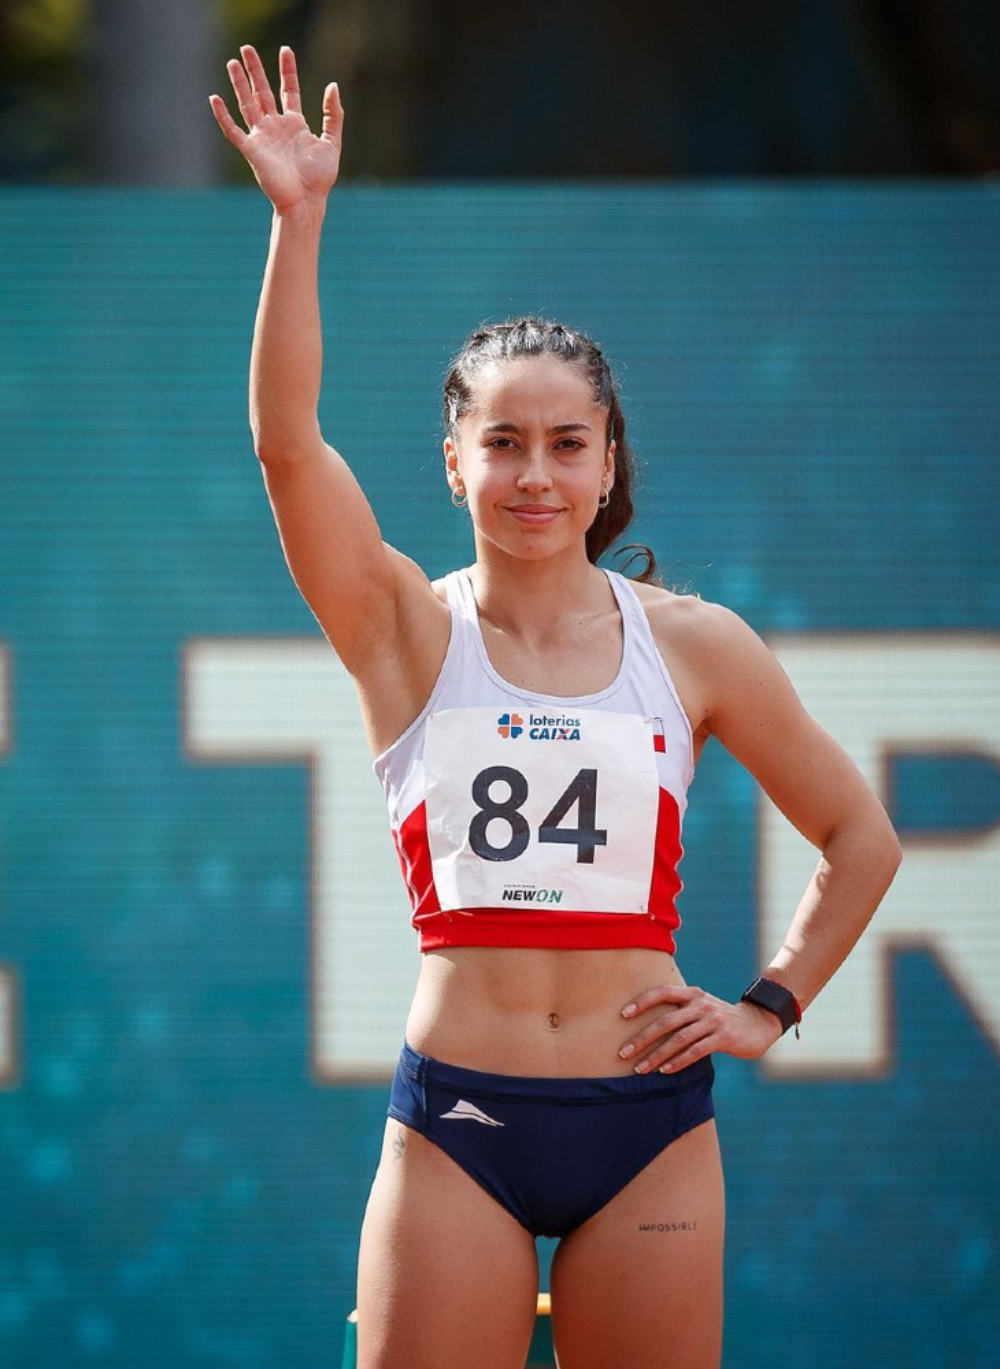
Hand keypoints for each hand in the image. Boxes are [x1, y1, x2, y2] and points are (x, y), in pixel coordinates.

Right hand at [209, 45, 343, 212]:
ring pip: (247, 104)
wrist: (306, 201)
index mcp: (295, 125)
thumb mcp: (332, 142)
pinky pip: (233, 130)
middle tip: (246, 48)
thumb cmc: (320, 178)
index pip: (288, 90)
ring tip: (232, 62)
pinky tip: (215, 98)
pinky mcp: (251, 150)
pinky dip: (223, 116)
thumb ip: (333, 114)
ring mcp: (262, 138)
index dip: (287, 70)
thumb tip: (333, 85)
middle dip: (256, 70)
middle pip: (263, 92)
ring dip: (239, 84)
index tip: (286, 50)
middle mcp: (276, 128)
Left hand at [618, 982, 783, 1073]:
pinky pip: (696, 1051)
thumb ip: (680, 1010)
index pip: (662, 992)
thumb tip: (647, 1023)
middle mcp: (701, 1004)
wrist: (757, 1023)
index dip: (641, 1001)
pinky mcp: (723, 1037)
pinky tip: (665, 1071)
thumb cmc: (721, 1018)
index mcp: (692, 993)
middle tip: (623, 1052)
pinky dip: (678, 1061)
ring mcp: (713, 1020)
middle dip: (642, 1038)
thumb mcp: (701, 1006)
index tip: (622, 1014)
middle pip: (665, 1021)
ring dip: (657, 1056)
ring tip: (640, 1069)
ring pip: (678, 1039)